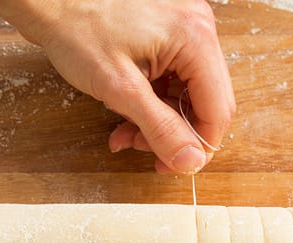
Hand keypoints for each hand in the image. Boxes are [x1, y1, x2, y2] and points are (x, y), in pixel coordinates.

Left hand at [0, 0, 234, 173]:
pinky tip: (127, 110)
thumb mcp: (120, 89)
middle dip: (175, 132)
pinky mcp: (168, 29)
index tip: (172, 164)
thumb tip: (191, 162)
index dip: (198, 146)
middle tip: (142, 148)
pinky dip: (154, 98)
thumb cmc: (75, 28)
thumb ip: (161, 129)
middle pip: (206, 101)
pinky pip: (174, 75)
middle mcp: (198, 29)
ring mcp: (184, 26)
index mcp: (195, 39)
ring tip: (126, 131)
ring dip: (161, 119)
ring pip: (188, 91)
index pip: (217, 110)